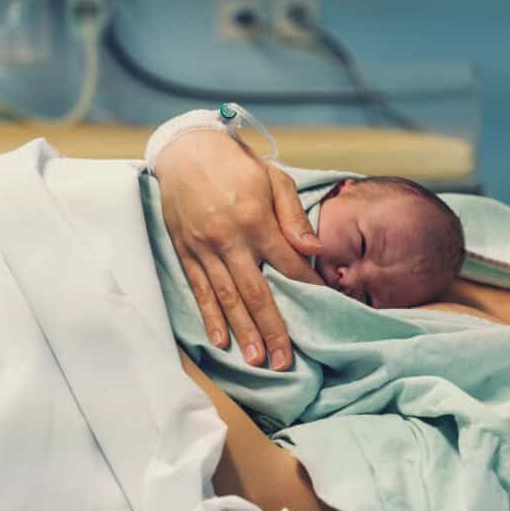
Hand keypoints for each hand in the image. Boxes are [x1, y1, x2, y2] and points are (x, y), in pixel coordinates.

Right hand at [155, 130, 325, 369]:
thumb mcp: (274, 180)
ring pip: (226, 298)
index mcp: (256, 220)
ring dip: (242, 332)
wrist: (186, 149)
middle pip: (255, 293)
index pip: (288, 265)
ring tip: (256, 360)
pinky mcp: (185, 252)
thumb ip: (294, 217)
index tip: (324, 310)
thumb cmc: (237, 165)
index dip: (308, 288)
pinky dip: (210, 316)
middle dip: (272, 329)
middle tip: (285, 360)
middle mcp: (229, 239)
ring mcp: (203, 248)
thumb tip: (315, 251)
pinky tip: (220, 340)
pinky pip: (199, 290)